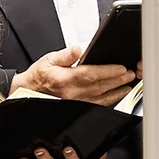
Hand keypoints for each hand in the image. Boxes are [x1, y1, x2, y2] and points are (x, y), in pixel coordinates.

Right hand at [11, 46, 135, 105]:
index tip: (121, 68)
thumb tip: (78, 49)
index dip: (108, 71)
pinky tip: (116, 95)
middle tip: (130, 74)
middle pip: (99, 87)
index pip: (90, 74)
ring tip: (128, 84)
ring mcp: (75, 103)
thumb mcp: (49, 59)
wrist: (28, 93)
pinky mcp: (77, 109)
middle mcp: (71, 94)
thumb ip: (66, 55)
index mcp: (64, 79)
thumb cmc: (38, 77)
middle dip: (117, 80)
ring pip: (100, 98)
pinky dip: (108, 101)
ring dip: (116, 91)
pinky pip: (96, 105)